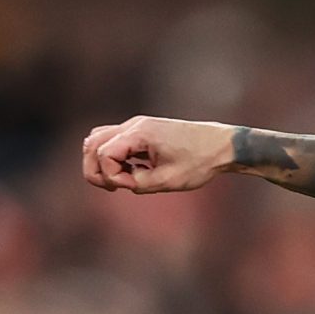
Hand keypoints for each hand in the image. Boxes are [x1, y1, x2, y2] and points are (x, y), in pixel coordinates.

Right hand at [82, 116, 233, 193]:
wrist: (222, 145)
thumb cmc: (199, 161)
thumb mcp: (168, 181)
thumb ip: (138, 184)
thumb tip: (121, 182)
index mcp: (140, 133)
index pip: (104, 154)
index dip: (112, 176)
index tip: (133, 185)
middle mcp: (134, 125)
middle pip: (92, 143)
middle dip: (95, 169)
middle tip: (112, 188)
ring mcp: (137, 126)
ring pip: (99, 139)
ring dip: (101, 162)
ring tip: (119, 181)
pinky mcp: (142, 131)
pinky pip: (114, 141)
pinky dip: (113, 157)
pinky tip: (131, 171)